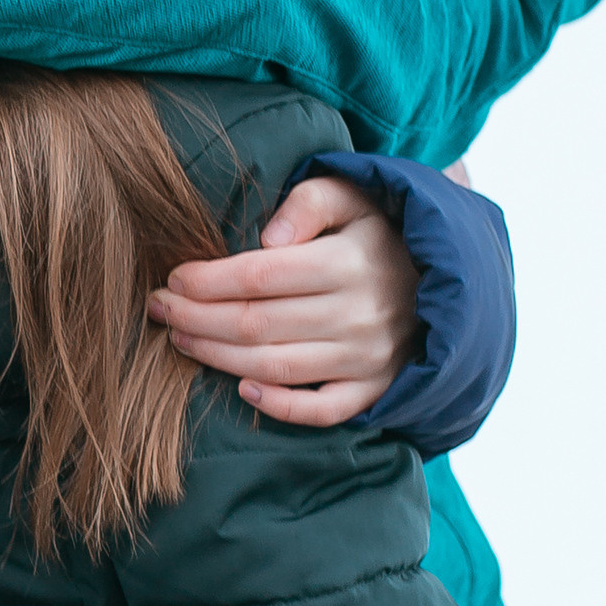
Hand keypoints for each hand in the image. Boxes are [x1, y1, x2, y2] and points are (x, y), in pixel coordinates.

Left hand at [147, 175, 419, 425]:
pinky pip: (323, 410)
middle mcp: (359, 315)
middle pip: (257, 324)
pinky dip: (281, 406)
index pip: (261, 276)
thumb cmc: (378, 230)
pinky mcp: (375, 389)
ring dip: (218, 357)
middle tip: (157, 308)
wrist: (449, 277)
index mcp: (349, 263)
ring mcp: (368, 358)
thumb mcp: (353, 195)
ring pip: (277, 367)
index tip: (171, 277)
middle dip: (197, 318)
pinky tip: (241, 389)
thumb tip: (267, 237)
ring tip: (179, 338)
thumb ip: (309, 202)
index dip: (208, 280)